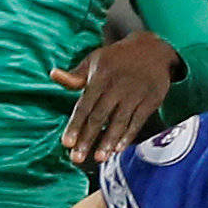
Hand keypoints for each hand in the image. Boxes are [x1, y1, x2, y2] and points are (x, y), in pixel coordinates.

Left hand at [52, 32, 181, 166]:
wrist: (153, 49)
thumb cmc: (117, 58)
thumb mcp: (95, 60)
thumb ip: (75, 76)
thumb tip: (53, 75)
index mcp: (100, 76)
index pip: (84, 105)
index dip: (75, 125)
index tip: (66, 143)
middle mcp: (117, 86)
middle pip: (99, 117)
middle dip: (87, 139)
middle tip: (76, 158)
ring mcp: (135, 93)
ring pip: (119, 121)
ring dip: (108, 141)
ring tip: (98, 158)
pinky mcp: (151, 99)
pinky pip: (137, 120)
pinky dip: (128, 135)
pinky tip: (118, 148)